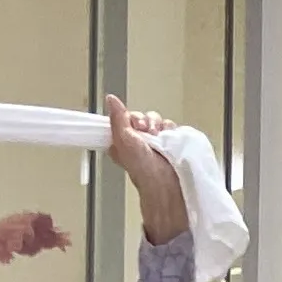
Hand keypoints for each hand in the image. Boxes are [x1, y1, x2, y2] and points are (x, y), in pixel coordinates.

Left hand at [102, 98, 185, 241]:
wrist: (165, 182)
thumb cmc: (142, 168)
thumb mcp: (123, 139)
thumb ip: (118, 118)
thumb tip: (111, 99)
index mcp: (122, 140)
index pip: (126, 117)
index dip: (132, 117)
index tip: (135, 125)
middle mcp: (138, 140)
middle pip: (142, 117)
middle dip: (147, 122)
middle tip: (148, 133)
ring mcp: (154, 142)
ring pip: (157, 120)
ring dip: (159, 126)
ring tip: (160, 139)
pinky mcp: (169, 143)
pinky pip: (170, 127)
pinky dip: (171, 130)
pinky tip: (169, 139)